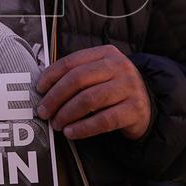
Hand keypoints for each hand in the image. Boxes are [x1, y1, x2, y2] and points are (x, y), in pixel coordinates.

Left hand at [35, 45, 150, 139]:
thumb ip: (76, 75)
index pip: (72, 62)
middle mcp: (119, 66)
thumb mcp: (99, 74)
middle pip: (78, 79)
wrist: (146, 105)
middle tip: (44, 112)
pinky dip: (83, 128)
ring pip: (89, 100)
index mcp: (106, 53)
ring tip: (57, 124)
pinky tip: (71, 132)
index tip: (39, 90)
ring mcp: (129, 87)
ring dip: (67, 114)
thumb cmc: (112, 89)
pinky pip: (103, 120)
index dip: (51, 76)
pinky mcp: (135, 109)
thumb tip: (43, 89)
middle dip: (55, 97)